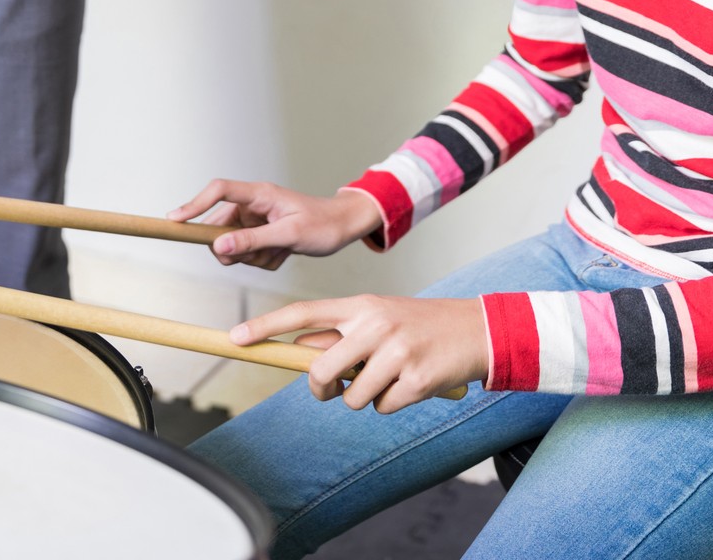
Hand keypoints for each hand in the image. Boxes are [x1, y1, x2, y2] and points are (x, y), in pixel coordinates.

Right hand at [166, 181, 383, 269]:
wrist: (343, 228)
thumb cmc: (322, 224)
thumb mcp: (289, 235)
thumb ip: (253, 240)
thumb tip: (218, 247)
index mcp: (258, 195)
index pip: (218, 191)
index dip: (193, 204)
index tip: (174, 221)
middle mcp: (252, 206)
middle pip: (220, 229)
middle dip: (236, 249)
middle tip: (264, 252)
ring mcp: (254, 221)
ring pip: (233, 247)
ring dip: (254, 257)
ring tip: (282, 250)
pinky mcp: (259, 235)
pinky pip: (248, 256)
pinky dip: (264, 260)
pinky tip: (284, 253)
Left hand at [231, 296, 488, 413]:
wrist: (476, 329)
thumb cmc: (418, 326)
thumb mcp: (378, 318)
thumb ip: (342, 334)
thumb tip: (300, 355)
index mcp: (361, 305)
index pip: (304, 313)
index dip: (267, 325)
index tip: (236, 336)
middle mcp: (375, 323)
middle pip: (321, 370)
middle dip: (323, 389)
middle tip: (338, 387)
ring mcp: (396, 350)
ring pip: (352, 398)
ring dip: (366, 398)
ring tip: (390, 377)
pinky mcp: (416, 378)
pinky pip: (384, 408)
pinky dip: (394, 404)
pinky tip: (412, 383)